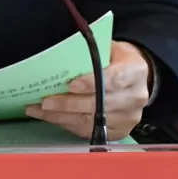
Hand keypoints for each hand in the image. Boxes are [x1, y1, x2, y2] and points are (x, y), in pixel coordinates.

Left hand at [24, 41, 151, 140]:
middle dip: (68, 104)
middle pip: (99, 104)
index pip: (114, 79)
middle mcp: (135, 97)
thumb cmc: (118, 58)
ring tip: (39, 111)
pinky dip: (68, 125)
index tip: (71, 85)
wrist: (138, 77)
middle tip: (45, 102)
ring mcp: (128, 118)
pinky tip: (52, 118)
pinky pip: (90, 131)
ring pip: (91, 121)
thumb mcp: (109, 46)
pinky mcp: (120, 131)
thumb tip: (59, 57)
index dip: (91, 83)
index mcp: (135, 71)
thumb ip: (90, 53)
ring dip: (62, 117)